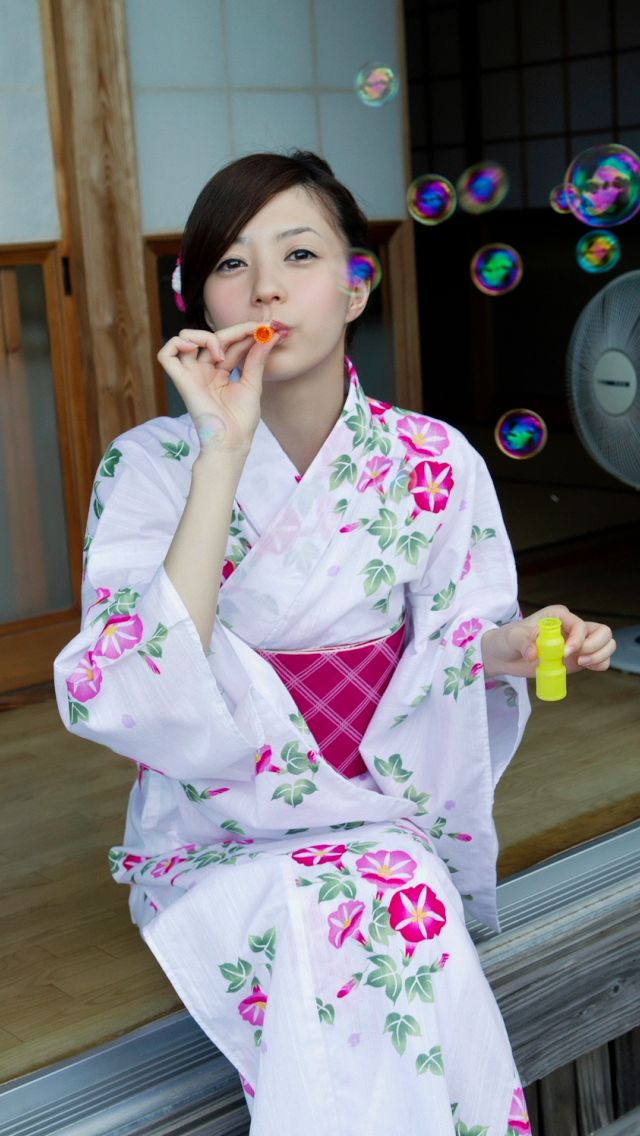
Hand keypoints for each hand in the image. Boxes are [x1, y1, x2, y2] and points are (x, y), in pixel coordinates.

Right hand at [157, 323, 279, 454]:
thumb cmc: (241, 420)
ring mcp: (191, 374)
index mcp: (220, 372)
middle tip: (255, 331)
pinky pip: (166, 354)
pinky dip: (177, 343)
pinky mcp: (181, 381)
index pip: (229, 343)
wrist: (232, 441)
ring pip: (185, 338)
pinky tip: (196, 348)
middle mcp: (204, 371)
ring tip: (221, 352)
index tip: (265, 328)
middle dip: (235, 331)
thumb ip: (256, 359)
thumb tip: (270, 336)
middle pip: (211, 338)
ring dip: (205, 336)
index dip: (244, 333)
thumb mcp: (252, 384)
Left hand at [481, 604, 615, 678]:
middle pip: (602, 632)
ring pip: (606, 644)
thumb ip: (524, 643)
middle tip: (579, 659)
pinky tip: (588, 667)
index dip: (578, 639)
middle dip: (595, 646)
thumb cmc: (508, 640)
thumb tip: (534, 654)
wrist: (504, 656)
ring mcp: (577, 643)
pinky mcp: (577, 658)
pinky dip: (600, 664)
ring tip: (582, 663)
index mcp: (559, 616)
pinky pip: (599, 660)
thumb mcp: (513, 638)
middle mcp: (572, 627)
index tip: (565, 652)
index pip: (580, 624)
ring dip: (600, 655)